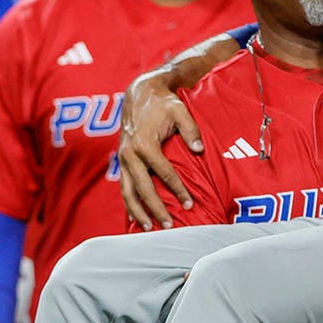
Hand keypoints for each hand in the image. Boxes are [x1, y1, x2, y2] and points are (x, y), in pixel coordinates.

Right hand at [118, 76, 201, 230]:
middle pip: (143, 188)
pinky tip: (134, 217)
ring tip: (148, 228)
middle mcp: (130, 154)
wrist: (140, 94)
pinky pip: (124, 186)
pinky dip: (129, 203)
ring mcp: (123, 159)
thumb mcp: (180, 111)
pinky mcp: (122, 161)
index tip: (189, 204)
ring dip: (138, 211)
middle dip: (155, 208)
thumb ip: (191, 130)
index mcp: (144, 144)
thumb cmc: (163, 103)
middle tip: (169, 225)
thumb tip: (200, 150)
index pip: (163, 173)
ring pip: (128, 191)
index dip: (177, 190)